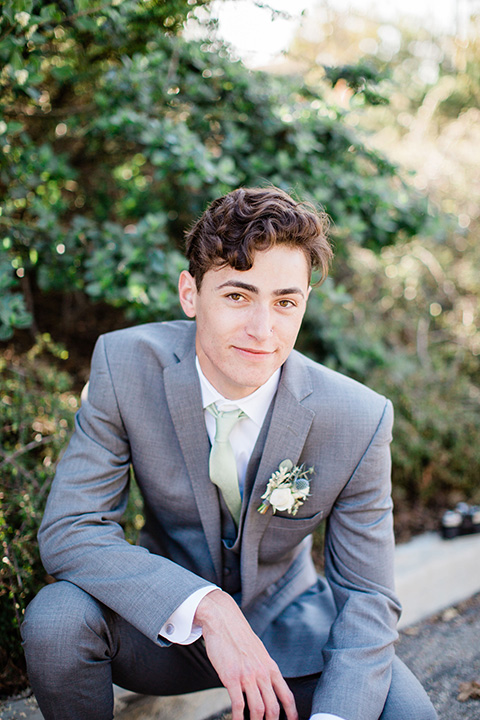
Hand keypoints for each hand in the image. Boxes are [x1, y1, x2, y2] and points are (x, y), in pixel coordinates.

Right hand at [194, 589, 297, 719]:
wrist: (223, 620)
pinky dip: (239, 718)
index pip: (286, 695)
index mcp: (270, 667)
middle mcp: (262, 672)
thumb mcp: (258, 651)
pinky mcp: (232, 677)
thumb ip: (264, 668)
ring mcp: (248, 675)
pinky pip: (238, 705)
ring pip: (258, 709)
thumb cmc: (238, 635)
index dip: (292, 713)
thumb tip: (268, 684)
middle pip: (273, 707)